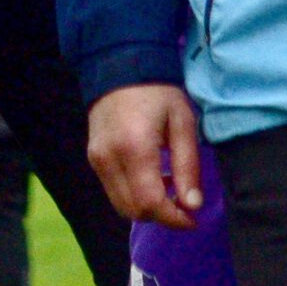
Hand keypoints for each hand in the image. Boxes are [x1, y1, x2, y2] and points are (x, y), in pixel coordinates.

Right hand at [87, 83, 202, 228]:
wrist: (119, 66)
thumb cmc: (157, 92)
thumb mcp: (182, 122)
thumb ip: (187, 165)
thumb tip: (193, 205)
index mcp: (134, 148)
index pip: (150, 203)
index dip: (174, 219)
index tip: (193, 218)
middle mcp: (109, 158)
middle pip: (133, 210)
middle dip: (161, 216)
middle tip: (184, 204)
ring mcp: (97, 159)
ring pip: (121, 205)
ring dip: (147, 207)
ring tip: (168, 187)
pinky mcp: (93, 158)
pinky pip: (113, 191)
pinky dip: (133, 195)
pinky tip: (151, 177)